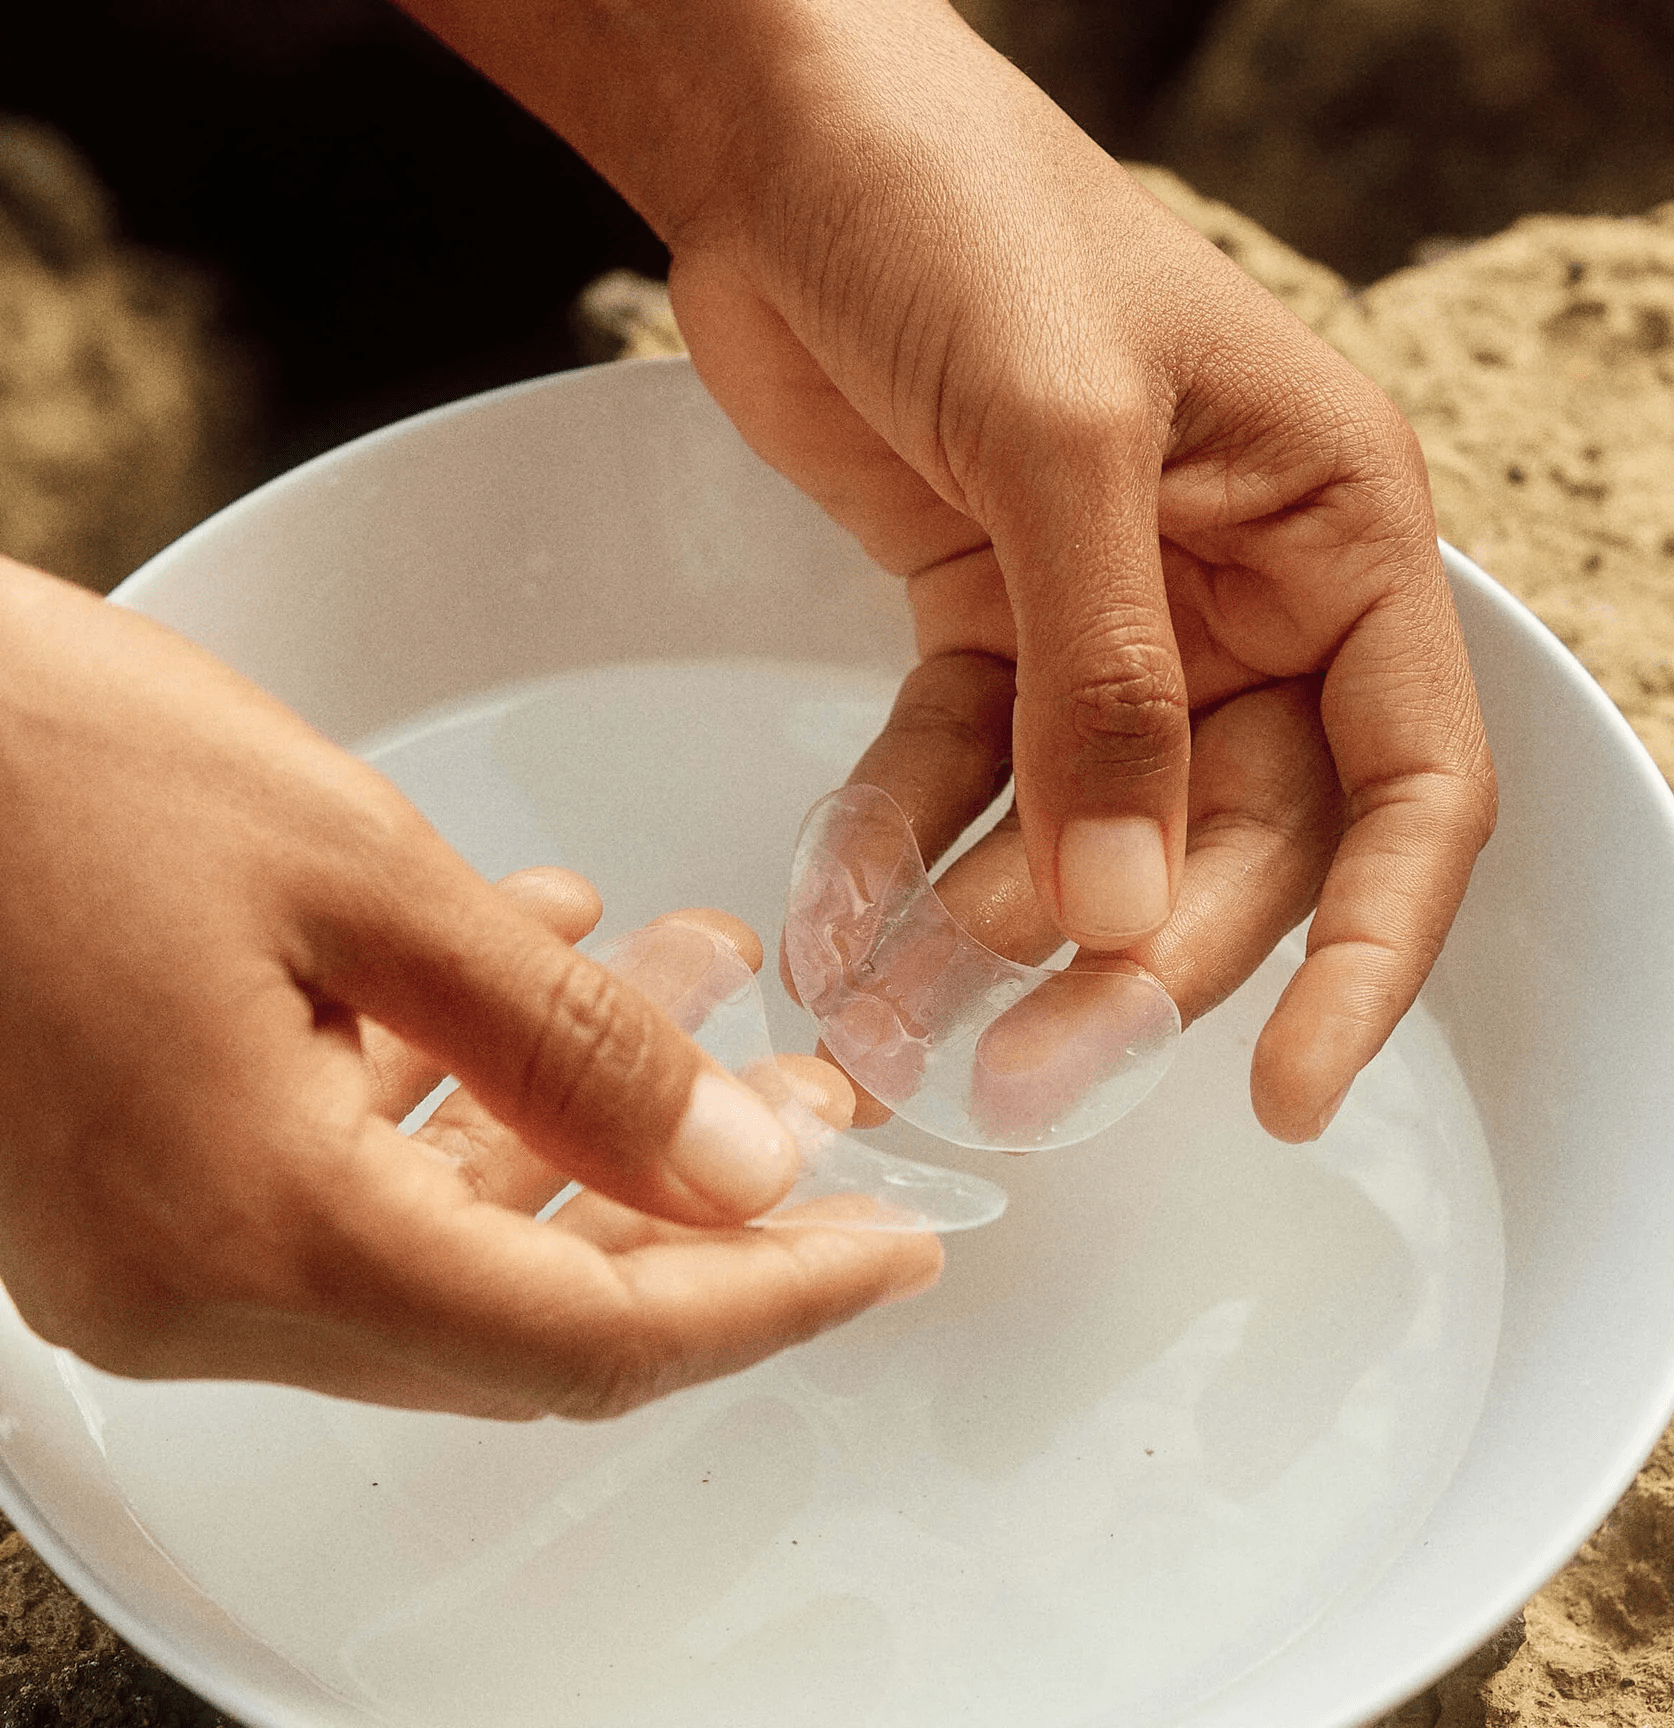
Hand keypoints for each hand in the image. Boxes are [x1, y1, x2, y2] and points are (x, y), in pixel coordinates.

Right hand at [0, 561, 937, 1415]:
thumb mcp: (364, 880)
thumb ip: (571, 1044)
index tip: (895, 1245)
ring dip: (586, 1125)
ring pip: (445, 1231)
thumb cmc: (41, 763)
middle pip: (528, 1306)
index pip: (591, 1337)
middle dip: (696, 1205)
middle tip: (816, 1096)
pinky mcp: (130, 1181)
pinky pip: (349, 1174)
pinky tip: (541, 965)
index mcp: (258, 1240)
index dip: (769, 1297)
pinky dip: (465, 1090)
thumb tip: (737, 1164)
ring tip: (704, 988)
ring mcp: (149, 1249)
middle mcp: (196, 1290)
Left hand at [401, 0, 1492, 1139]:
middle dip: (1130, 964)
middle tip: (1029, 1071)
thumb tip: (1116, 906)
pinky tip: (840, 914)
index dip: (1367, 953)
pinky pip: (958, 774)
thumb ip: (1105, 681)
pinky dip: (901, 846)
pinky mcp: (983, 623)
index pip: (1407, 785)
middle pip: (1227, 841)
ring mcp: (1108, 620)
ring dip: (999, 933)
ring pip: (1084, 831)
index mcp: (1330, 533)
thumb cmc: (960, 218)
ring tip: (907, 1014)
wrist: (787, 141)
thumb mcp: (1061, 440)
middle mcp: (1238, 593)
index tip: (1292, 1091)